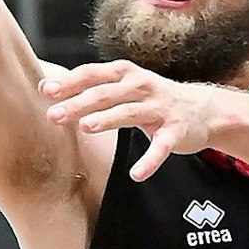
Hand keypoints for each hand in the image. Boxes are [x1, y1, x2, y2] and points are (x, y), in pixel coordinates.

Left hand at [41, 60, 216, 181]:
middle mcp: (142, 86)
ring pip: (130, 112)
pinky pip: (161, 147)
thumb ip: (92, 87)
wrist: (203, 109)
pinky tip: (137, 174)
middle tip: (54, 115)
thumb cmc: (152, 98)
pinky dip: (150, 161)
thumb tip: (46, 88)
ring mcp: (160, 108)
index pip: (92, 74)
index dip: (69, 82)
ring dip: (108, 119)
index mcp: (125, 74)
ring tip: (87, 128)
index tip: (44, 91)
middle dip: (79, 103)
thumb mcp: (124, 86)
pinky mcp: (176, 131)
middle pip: (106, 94)